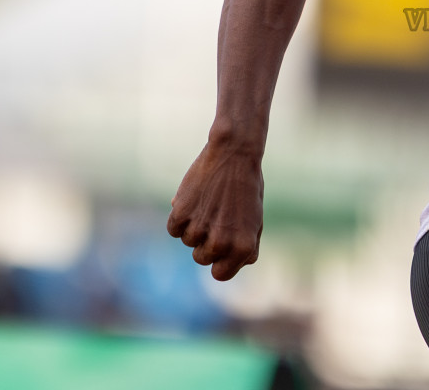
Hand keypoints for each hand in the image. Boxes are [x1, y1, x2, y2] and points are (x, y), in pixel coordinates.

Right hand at [167, 138, 264, 280]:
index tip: (220, 246)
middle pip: (201, 259)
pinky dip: (180, 217)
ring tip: (210, 203)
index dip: (219, 260)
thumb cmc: (247, 187)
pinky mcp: (181, 215)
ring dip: (193, 226)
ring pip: (187, 242)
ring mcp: (200, 230)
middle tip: (217, 216)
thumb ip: (245, 248)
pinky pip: (173, 229)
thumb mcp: (255, 221)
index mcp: (243, 248)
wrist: (234, 154)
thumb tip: (231, 266)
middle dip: (206, 242)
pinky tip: (194, 200)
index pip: (220, 274)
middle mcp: (221, 244)